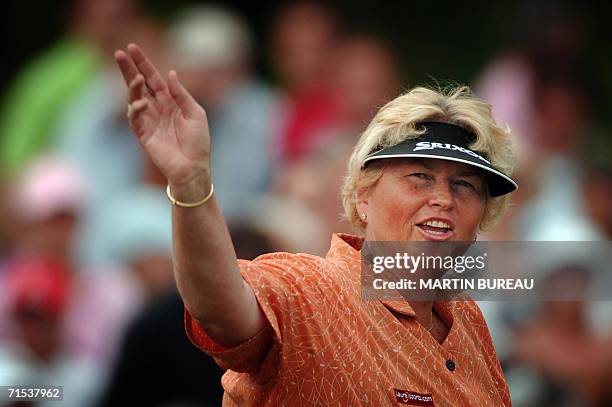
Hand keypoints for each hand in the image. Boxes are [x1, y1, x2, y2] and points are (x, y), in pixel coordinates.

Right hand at [114, 43, 210, 197]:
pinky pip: (135, 118)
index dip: (143, 63)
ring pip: (134, 98)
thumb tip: (171, 74)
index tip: (132, 48)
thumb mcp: (196, 113)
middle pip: (139, 84)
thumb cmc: (198, 142)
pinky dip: (135, 109)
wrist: (194, 167)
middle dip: (129, 69)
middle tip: (119, 53)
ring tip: (137, 78)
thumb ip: (182, 94)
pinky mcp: (143, 134)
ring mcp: (148, 120)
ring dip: (133, 87)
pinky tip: (141, 103)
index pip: (153, 78)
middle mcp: (157, 108)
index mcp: (170, 101)